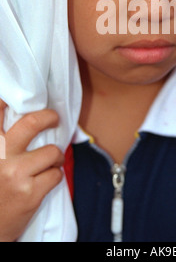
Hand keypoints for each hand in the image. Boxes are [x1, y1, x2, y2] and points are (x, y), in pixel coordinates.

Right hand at [0, 99, 63, 241]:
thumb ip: (3, 141)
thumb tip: (21, 114)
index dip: (11, 100)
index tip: (27, 98)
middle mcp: (1, 155)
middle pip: (32, 122)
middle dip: (49, 117)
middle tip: (53, 118)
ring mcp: (16, 174)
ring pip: (52, 151)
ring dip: (55, 156)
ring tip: (49, 162)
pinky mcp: (31, 192)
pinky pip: (56, 174)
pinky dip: (55, 176)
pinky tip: (45, 181)